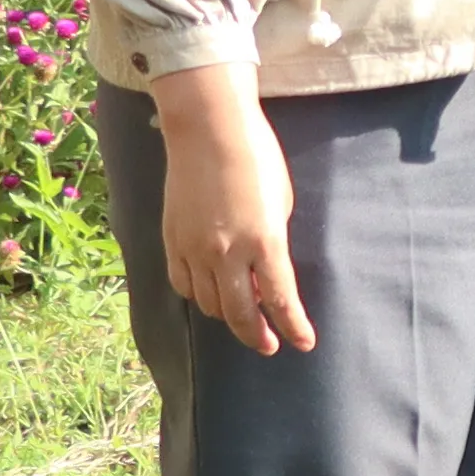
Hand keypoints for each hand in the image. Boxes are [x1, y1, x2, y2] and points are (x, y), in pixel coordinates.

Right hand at [149, 67, 313, 354]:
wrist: (208, 131)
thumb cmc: (257, 159)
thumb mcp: (281, 204)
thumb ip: (273, 244)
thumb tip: (264, 274)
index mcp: (264, 242)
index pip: (280, 300)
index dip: (293, 327)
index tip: (303, 344)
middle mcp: (227, 252)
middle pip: (240, 314)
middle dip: (258, 334)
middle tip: (269, 344)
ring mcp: (194, 248)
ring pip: (209, 303)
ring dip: (228, 316)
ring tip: (243, 317)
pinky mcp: (171, 240)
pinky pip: (183, 284)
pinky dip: (199, 295)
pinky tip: (210, 294)